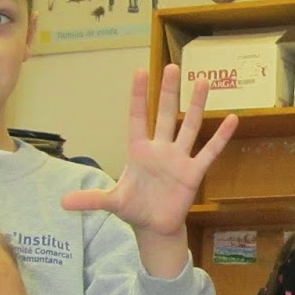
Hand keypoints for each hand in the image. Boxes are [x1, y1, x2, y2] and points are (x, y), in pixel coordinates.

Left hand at [60, 65, 237, 278]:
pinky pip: (209, 151)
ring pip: (189, 126)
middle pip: (165, 115)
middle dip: (168, 92)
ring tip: (203, 81)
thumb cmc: (134, 208)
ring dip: (196, 106)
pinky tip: (232, 118)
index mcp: (138, 151)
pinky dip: (220, 137)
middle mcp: (160, 149)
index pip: (138, 118)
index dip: (139, 97)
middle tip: (172, 67)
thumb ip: (91, 200)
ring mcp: (179, 158)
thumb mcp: (112, 202)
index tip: (140, 72)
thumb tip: (63, 202)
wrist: (155, 227)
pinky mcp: (193, 173)